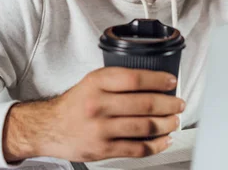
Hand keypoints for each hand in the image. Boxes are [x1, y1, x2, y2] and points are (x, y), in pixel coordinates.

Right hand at [3, 68, 184, 162]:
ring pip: (144, 127)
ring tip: (174, 121)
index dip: (158, 80)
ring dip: (166, 124)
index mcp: (97, 83)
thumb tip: (153, 82)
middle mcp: (98, 105)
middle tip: (178, 103)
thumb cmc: (75, 103)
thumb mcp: (92, 82)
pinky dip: (155, 145)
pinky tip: (163, 140)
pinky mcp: (103, 149)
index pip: (134, 79)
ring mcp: (101, 129)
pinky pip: (137, 148)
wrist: (49, 127)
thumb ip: (118, 80)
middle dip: (168, 104)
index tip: (171, 82)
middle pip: (144, 104)